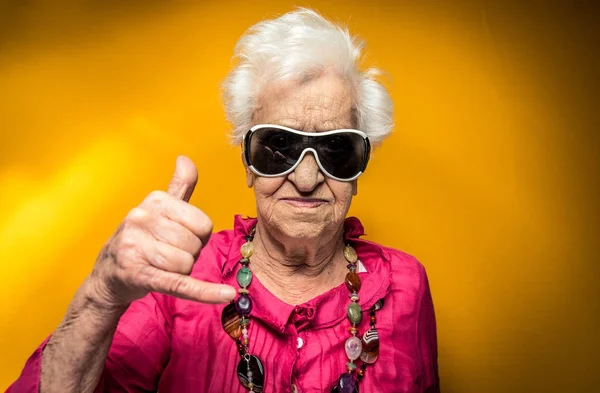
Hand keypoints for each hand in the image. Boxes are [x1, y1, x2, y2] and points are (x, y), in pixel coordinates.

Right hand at [87, 156, 235, 306]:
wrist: (108, 275)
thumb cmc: (141, 240)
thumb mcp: (158, 209)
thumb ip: (179, 186)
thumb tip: (185, 159)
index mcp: (154, 201)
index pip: (203, 224)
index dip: (198, 237)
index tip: (179, 238)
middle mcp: (142, 218)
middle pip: (195, 245)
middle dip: (188, 255)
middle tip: (167, 256)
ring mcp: (136, 246)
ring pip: (187, 264)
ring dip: (181, 272)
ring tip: (161, 267)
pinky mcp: (137, 274)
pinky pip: (181, 284)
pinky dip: (206, 292)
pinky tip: (226, 295)